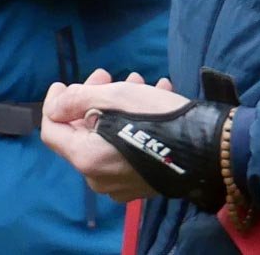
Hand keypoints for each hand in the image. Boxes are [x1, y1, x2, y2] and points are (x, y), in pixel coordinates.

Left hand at [41, 69, 182, 202]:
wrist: (208, 149)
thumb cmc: (158, 119)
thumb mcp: (117, 96)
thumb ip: (78, 99)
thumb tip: (55, 107)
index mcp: (87, 158)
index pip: (51, 131)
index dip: (54, 103)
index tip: (64, 82)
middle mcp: (98, 178)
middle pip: (81, 134)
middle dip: (91, 99)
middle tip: (107, 75)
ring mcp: (119, 185)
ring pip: (105, 139)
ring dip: (115, 107)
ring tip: (137, 82)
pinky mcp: (140, 183)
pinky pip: (124, 151)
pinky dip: (129, 125)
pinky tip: (151, 100)